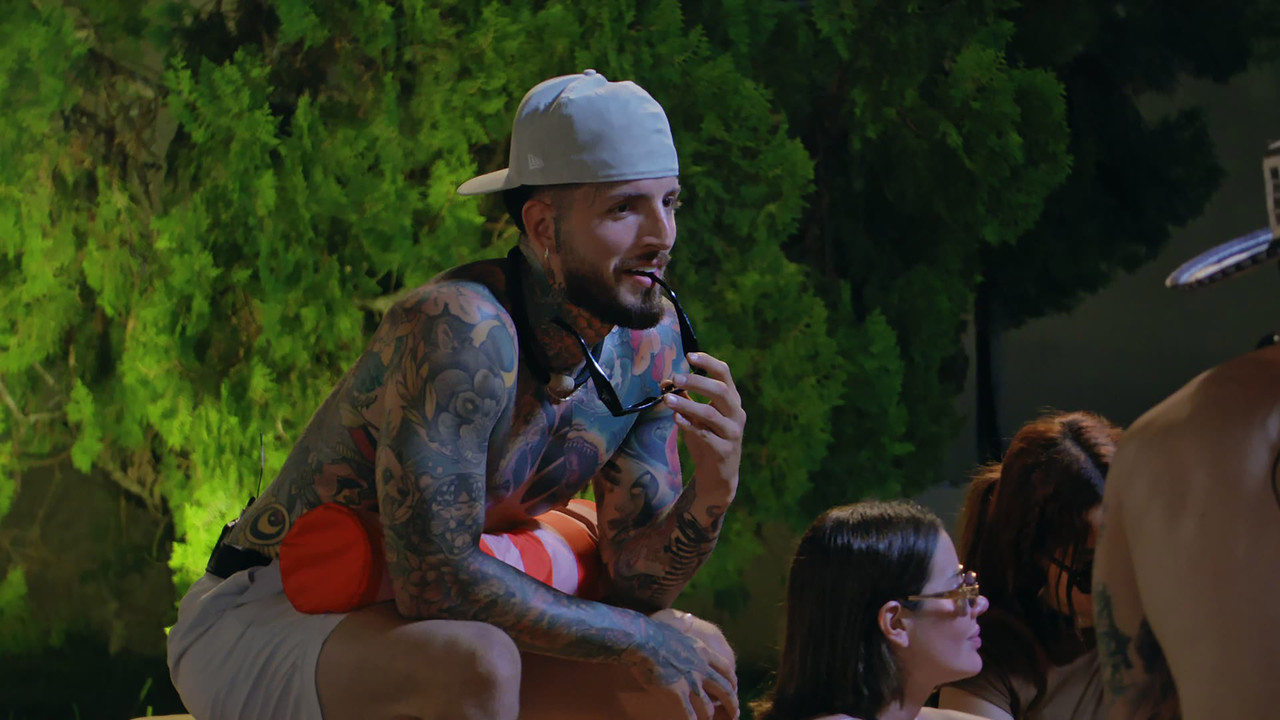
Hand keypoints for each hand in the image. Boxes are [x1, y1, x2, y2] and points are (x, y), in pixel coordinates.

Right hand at [623, 614, 738, 719]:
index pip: (726, 669)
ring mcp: (691, 683)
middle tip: (735, 714)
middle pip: (725, 690)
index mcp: (702, 652)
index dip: (731, 681)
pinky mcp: (678, 695)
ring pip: (708, 707)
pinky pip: (689, 715)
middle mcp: (702, 668)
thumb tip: (688, 618)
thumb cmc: (652, 632)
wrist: (642, 641)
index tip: (734, 689)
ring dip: (709, 715)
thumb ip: (683, 622)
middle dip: (732, 705)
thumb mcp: (674, 623)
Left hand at [665, 352, 744, 502]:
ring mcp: (732, 433)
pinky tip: (676, 419)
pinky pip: (706, 436)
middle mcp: (736, 413)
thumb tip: (666, 382)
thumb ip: (686, 399)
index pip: (724, 374)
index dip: (708, 363)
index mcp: (731, 400)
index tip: (689, 355)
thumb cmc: (707, 439)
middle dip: (697, 382)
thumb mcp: (697, 417)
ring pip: (711, 414)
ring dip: (688, 405)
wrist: (719, 474)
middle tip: (676, 377)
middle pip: (720, 391)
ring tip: (667, 399)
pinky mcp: (724, 450)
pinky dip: (689, 426)